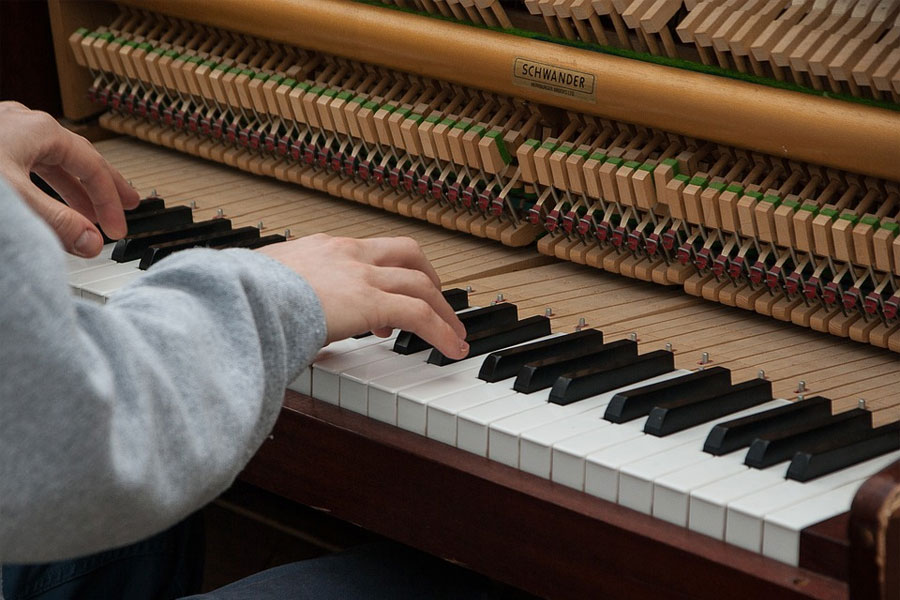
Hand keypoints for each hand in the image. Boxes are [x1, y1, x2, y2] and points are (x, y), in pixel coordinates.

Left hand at [0, 102, 138, 256]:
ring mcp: (5, 130)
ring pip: (52, 160)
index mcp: (40, 131)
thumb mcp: (15, 198)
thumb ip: (56, 221)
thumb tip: (92, 242)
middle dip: (103, 187)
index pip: (93, 169)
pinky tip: (45, 193)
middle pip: (78, 159)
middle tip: (127, 206)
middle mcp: (25, 125)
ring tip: (87, 211)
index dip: (110, 202)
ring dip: (73, 187)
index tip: (117, 230)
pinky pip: (30, 161)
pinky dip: (46, 182)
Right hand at [259, 234, 468, 359]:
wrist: (237, 296)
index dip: (386, 275)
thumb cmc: (240, 297)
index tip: (386, 307)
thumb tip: (272, 322)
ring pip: (421, 283)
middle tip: (438, 304)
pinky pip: (420, 314)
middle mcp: (347, 254)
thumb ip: (279, 300)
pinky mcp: (370, 301)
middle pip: (407, 254)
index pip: (368, 252)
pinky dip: (442, 331)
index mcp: (322, 249)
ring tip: (456, 335)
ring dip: (444, 310)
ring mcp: (361, 275)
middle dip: (429, 279)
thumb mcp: (263, 289)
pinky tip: (452, 349)